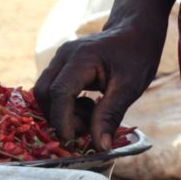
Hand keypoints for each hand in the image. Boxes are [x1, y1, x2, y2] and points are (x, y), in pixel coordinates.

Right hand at [33, 23, 161, 152]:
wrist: (135, 32)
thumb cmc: (136, 57)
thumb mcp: (129, 88)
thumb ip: (110, 116)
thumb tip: (99, 147)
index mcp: (82, 58)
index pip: (59, 93)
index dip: (62, 120)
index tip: (72, 140)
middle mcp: (64, 55)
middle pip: (44, 92)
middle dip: (59, 117)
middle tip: (86, 127)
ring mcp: (60, 58)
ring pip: (45, 92)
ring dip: (63, 112)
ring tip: (91, 115)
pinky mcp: (61, 65)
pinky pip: (52, 89)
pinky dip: (65, 105)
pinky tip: (89, 106)